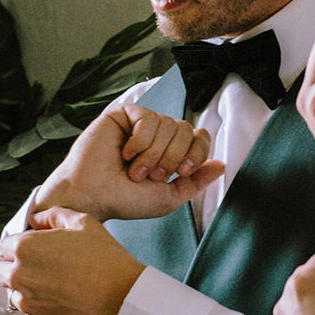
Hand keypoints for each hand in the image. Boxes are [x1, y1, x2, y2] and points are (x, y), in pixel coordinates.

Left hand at [0, 207, 143, 314]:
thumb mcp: (83, 223)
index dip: (17, 246)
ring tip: (55, 283)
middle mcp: (20, 276)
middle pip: (0, 271)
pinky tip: (62, 298)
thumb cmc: (105, 259)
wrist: (122, 298)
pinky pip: (31, 311)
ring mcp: (27, 302)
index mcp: (26, 248)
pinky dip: (41, 305)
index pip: (2, 246)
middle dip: (15, 267)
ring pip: (14, 293)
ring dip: (27, 287)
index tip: (32, 249)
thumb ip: (54, 215)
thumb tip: (38, 219)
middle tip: (41, 266)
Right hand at [32, 103, 224, 221]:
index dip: (196, 153)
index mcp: (170, 151)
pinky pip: (148, 118)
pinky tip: (124, 153)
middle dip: (171, 157)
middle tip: (150, 175)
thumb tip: (221, 165)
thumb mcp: (169, 197)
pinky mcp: (123, 114)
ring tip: (134, 170)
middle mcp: (157, 135)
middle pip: (186, 129)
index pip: (200, 137)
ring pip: (168, 124)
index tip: (181, 172)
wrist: (93, 197)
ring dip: (153, 153)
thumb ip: (196, 181)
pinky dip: (140, 141)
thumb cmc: (124, 200)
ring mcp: (140, 123)